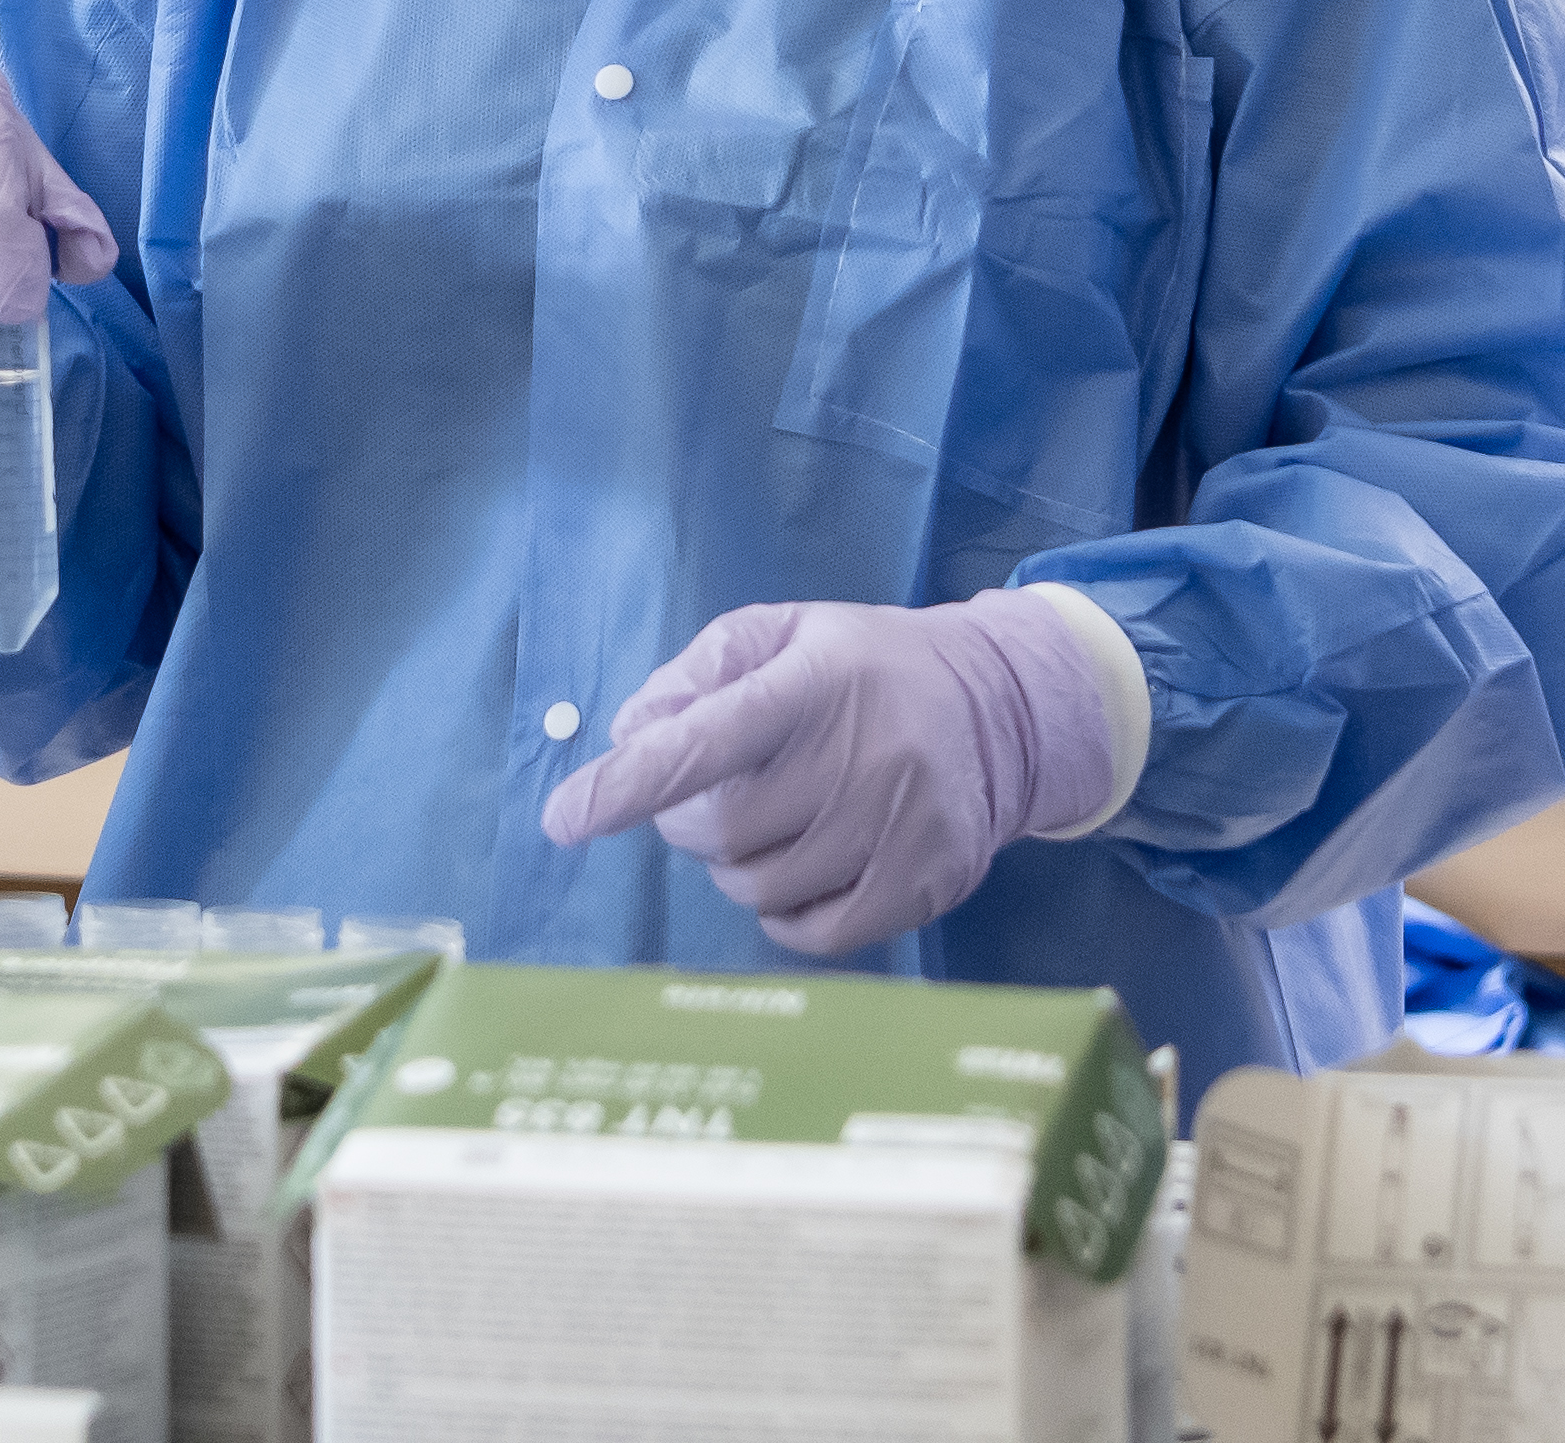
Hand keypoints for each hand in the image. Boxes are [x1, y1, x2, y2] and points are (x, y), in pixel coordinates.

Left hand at [537, 593, 1123, 956]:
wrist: (1001, 707)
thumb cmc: (865, 667)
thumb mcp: (784, 633)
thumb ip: (698, 674)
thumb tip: (629, 734)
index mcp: (816, 684)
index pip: (706, 741)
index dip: (628, 783)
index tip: (563, 818)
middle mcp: (862, 757)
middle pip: (719, 831)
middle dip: (688, 819)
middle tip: (714, 791)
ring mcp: (898, 828)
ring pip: (757, 886)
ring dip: (737, 863)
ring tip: (776, 819)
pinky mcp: (923, 884)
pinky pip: (811, 932)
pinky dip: (784, 910)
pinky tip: (805, 863)